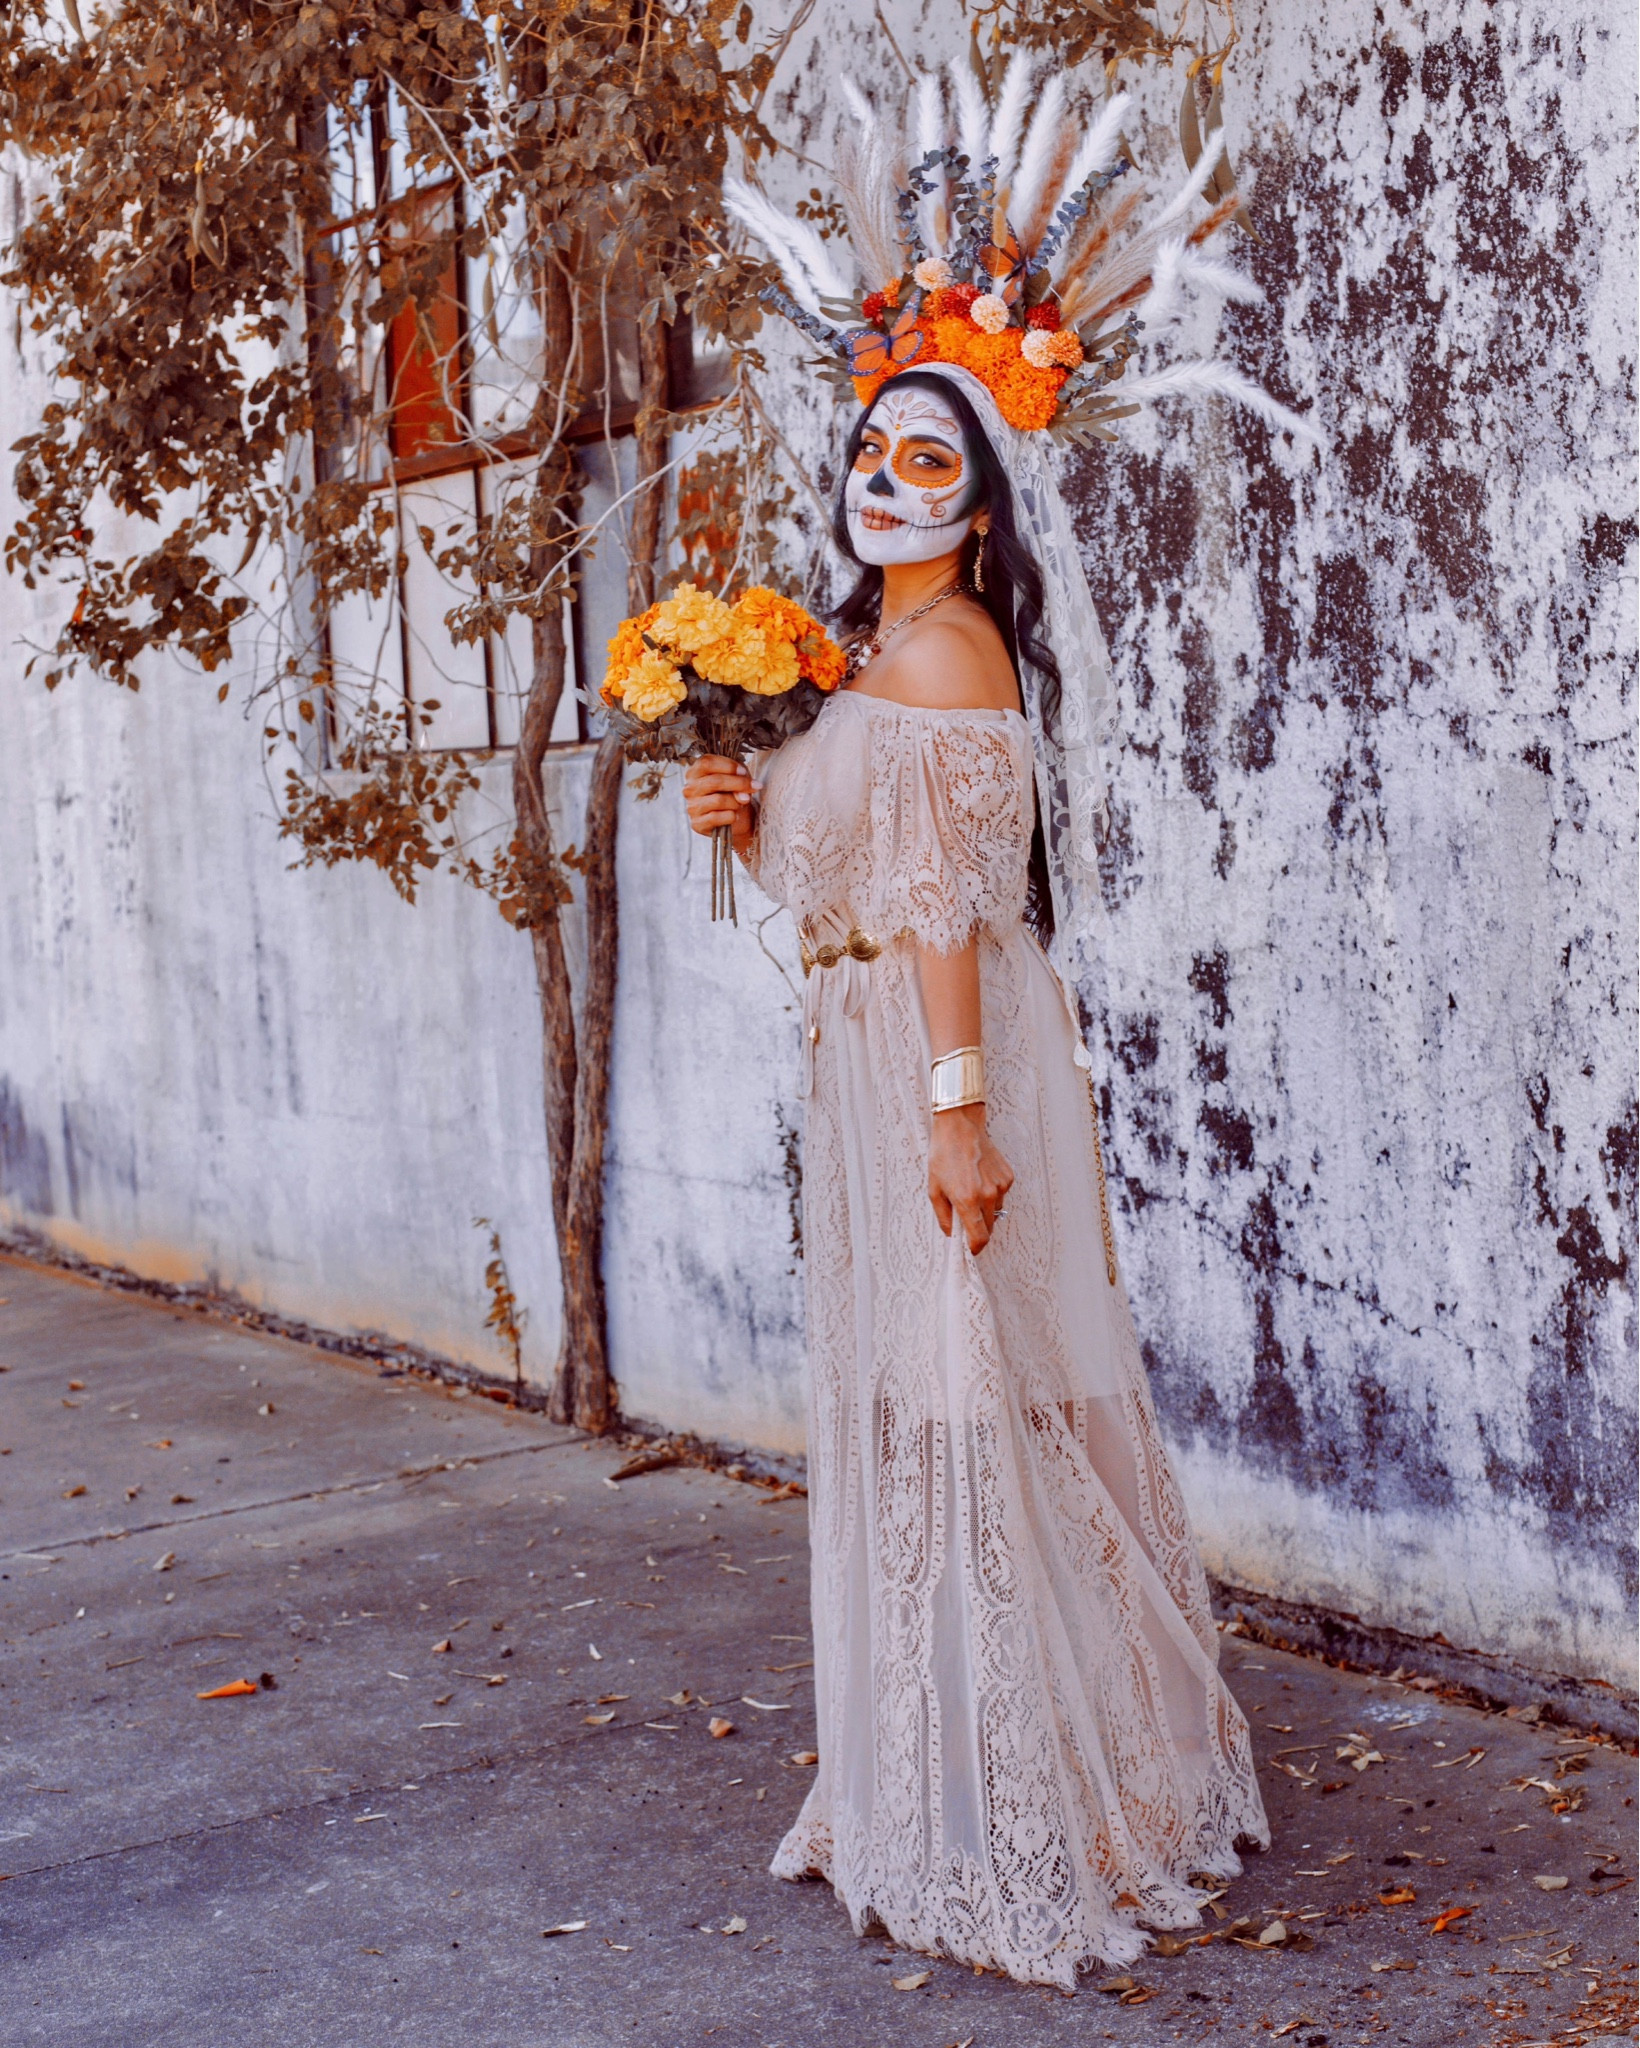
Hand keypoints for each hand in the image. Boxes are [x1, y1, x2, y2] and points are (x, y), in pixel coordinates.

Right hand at [683, 754, 755, 852]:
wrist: (734, 818)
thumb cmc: (733, 793)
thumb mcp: (737, 776)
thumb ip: (739, 775)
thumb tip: (742, 791)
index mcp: (695, 772)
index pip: (706, 762)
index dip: (728, 766)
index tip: (744, 772)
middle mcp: (689, 788)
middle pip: (714, 781)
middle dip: (739, 784)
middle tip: (754, 788)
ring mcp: (691, 807)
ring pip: (718, 800)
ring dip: (736, 802)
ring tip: (741, 804)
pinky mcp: (697, 824)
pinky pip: (716, 818)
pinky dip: (731, 816)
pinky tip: (734, 816)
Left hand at [927, 1102, 1013, 1255]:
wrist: (960, 1127)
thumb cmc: (944, 1155)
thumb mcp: (934, 1189)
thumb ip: (944, 1216)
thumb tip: (952, 1234)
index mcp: (968, 1200)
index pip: (979, 1237)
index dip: (975, 1248)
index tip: (970, 1249)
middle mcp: (987, 1195)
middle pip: (989, 1228)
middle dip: (978, 1229)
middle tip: (965, 1219)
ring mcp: (1000, 1186)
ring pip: (996, 1212)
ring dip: (985, 1211)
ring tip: (971, 1192)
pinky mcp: (1008, 1177)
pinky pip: (1001, 1196)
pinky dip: (991, 1195)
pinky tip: (980, 1179)